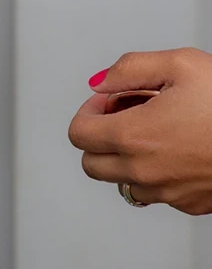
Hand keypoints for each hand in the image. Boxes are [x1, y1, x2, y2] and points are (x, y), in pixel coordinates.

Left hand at [68, 48, 211, 215]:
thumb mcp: (180, 64)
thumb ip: (128, 69)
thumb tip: (100, 82)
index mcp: (133, 136)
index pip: (78, 134)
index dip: (89, 111)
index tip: (107, 101)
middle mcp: (144, 170)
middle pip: (91, 163)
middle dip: (100, 137)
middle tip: (124, 116)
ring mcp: (167, 192)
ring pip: (122, 182)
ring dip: (126, 158)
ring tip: (155, 132)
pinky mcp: (190, 204)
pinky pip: (156, 193)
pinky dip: (155, 174)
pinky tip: (177, 149)